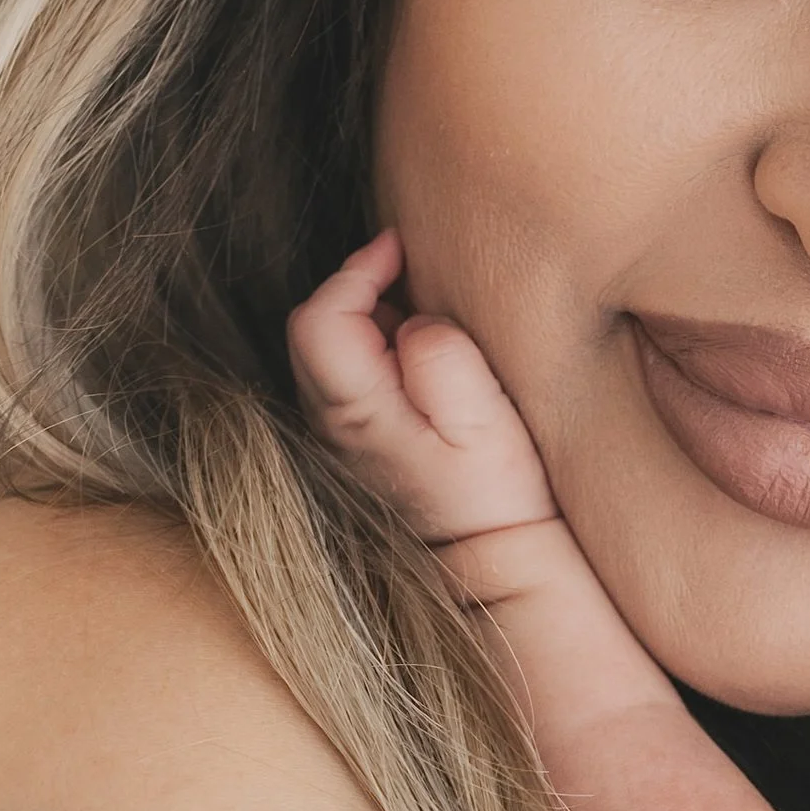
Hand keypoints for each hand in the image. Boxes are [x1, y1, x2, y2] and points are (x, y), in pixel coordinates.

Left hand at [288, 227, 559, 559]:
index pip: (320, 316)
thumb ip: (443, 357)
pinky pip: (346, 374)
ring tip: (424, 313)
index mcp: (356, 413)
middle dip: (357, 286)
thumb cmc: (496, 496)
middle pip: (313, 327)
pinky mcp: (355, 444)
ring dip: (367, 317)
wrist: (493, 563)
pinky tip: (419, 356)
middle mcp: (330, 426)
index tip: (402, 247)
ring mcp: (337, 438)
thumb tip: (413, 320)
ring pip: (326, 350)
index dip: (357, 269)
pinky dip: (373, 347)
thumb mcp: (486, 423)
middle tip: (413, 270)